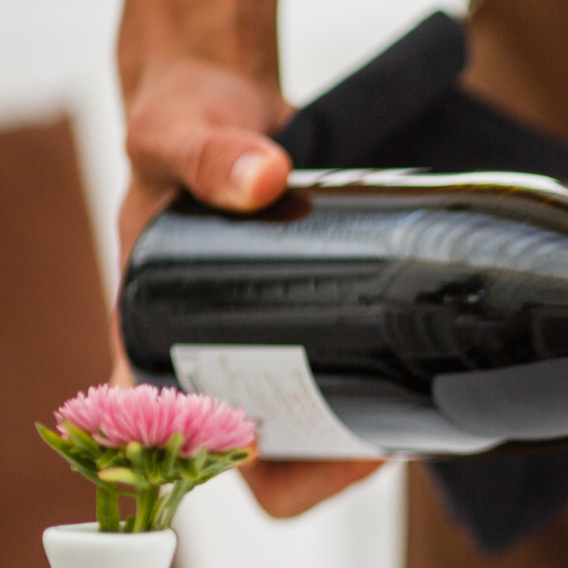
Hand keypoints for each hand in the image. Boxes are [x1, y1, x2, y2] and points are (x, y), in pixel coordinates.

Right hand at [118, 55, 382, 516]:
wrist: (226, 101)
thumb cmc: (182, 123)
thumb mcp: (178, 134)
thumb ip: (210, 153)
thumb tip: (264, 178)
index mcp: (148, 335)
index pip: (163, 437)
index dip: (209, 458)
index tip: (264, 438)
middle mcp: (203, 360)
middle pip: (255, 463)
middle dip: (317, 465)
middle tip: (380, 438)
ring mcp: (259, 353)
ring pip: (305, 441)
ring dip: (353, 447)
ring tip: (410, 415)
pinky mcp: (307, 333)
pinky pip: (337, 397)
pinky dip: (374, 410)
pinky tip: (419, 400)